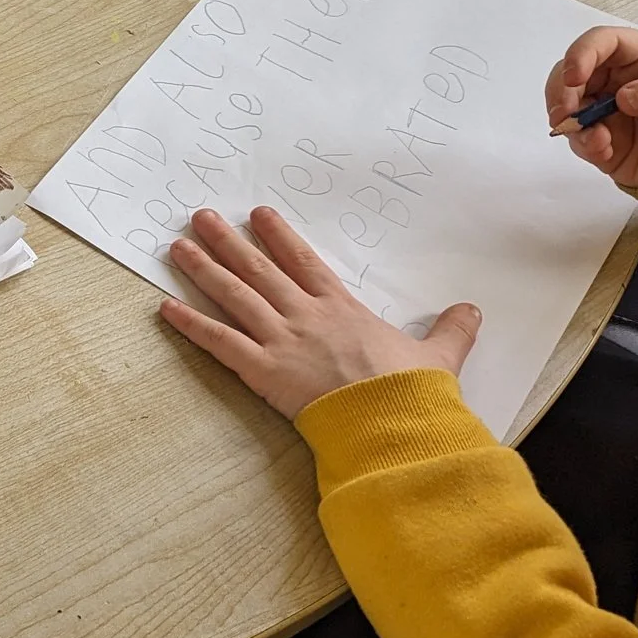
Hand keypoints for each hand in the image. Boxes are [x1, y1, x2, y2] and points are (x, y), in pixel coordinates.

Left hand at [158, 207, 480, 417]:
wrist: (393, 423)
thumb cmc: (412, 392)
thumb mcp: (439, 355)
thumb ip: (451, 330)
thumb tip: (473, 310)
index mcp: (342, 309)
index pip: (304, 262)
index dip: (279, 236)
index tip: (260, 214)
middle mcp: (305, 315)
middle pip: (258, 269)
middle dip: (227, 240)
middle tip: (201, 216)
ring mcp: (281, 339)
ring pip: (233, 295)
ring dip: (203, 270)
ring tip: (177, 247)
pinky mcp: (263, 370)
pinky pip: (219, 342)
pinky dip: (191, 325)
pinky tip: (165, 308)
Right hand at [545, 26, 637, 188]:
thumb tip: (625, 96)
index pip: (603, 43)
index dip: (582, 53)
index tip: (575, 75)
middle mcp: (618, 81)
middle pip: (571, 71)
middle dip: (562, 90)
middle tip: (566, 111)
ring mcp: (606, 111)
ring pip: (566, 104)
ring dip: (569, 120)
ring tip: (596, 140)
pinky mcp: (601, 140)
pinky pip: (578, 139)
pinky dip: (583, 145)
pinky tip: (604, 151)